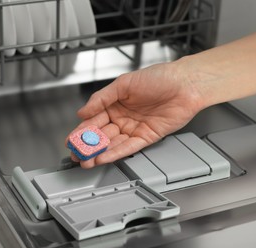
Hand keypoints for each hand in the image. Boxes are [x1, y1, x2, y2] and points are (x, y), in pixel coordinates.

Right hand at [67, 62, 204, 167]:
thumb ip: (102, 98)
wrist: (185, 84)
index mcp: (115, 103)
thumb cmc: (158, 78)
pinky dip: (115, 153)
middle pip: (101, 135)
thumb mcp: (124, 83)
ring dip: (99, 153)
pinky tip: (104, 158)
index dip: (81, 130)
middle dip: (87, 146)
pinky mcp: (146, 137)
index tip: (71, 140)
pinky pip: (129, 147)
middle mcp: (123, 117)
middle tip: (76, 154)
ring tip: (86, 160)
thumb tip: (83, 111)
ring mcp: (134, 128)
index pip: (93, 120)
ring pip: (113, 143)